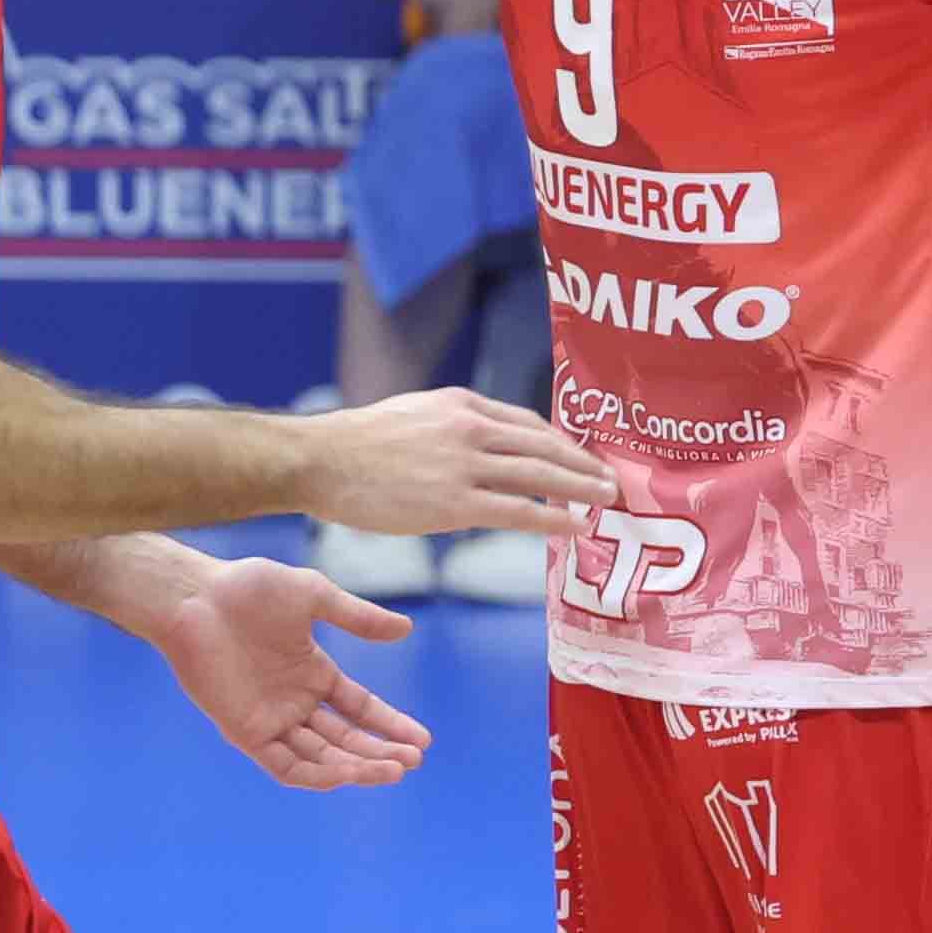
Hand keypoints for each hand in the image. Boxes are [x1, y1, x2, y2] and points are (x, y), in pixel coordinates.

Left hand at [150, 554, 431, 790]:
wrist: (195, 597)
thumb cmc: (248, 589)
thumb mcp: (315, 596)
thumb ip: (358, 617)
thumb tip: (406, 628)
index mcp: (312, 673)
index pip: (359, 709)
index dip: (390, 725)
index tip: (422, 740)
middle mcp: (294, 702)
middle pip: (345, 739)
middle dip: (380, 752)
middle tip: (412, 761)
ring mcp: (270, 719)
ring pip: (320, 757)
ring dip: (356, 768)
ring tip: (392, 770)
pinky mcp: (245, 731)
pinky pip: (285, 764)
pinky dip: (315, 774)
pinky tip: (345, 773)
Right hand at [299, 383, 617, 540]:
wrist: (320, 460)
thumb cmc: (358, 443)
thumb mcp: (414, 414)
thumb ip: (452, 427)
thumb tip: (481, 450)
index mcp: (461, 405)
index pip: (527, 423)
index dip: (562, 443)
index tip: (582, 458)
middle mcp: (470, 428)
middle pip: (544, 446)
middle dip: (583, 464)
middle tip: (611, 480)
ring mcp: (464, 465)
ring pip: (539, 476)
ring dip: (580, 488)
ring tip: (606, 501)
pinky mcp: (454, 503)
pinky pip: (518, 511)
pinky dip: (553, 518)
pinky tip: (574, 527)